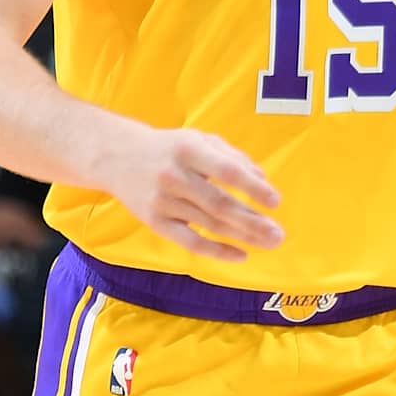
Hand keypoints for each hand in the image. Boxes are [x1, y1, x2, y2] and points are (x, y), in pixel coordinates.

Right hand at [105, 123, 283, 262]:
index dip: (252, 187)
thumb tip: (263, 178)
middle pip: (220, 204)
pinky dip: (217, 251)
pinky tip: (240, 255)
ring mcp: (163, 201)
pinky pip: (190, 242)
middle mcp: (174, 176)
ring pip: (210, 225)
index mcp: (188, 149)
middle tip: (278, 234)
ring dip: (243, 236)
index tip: (275, 201)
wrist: (117, 156)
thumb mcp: (198, 140)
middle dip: (253, 221)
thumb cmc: (169, 148)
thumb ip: (231, 156)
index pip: (227, 171)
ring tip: (269, 242)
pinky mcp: (155, 222)